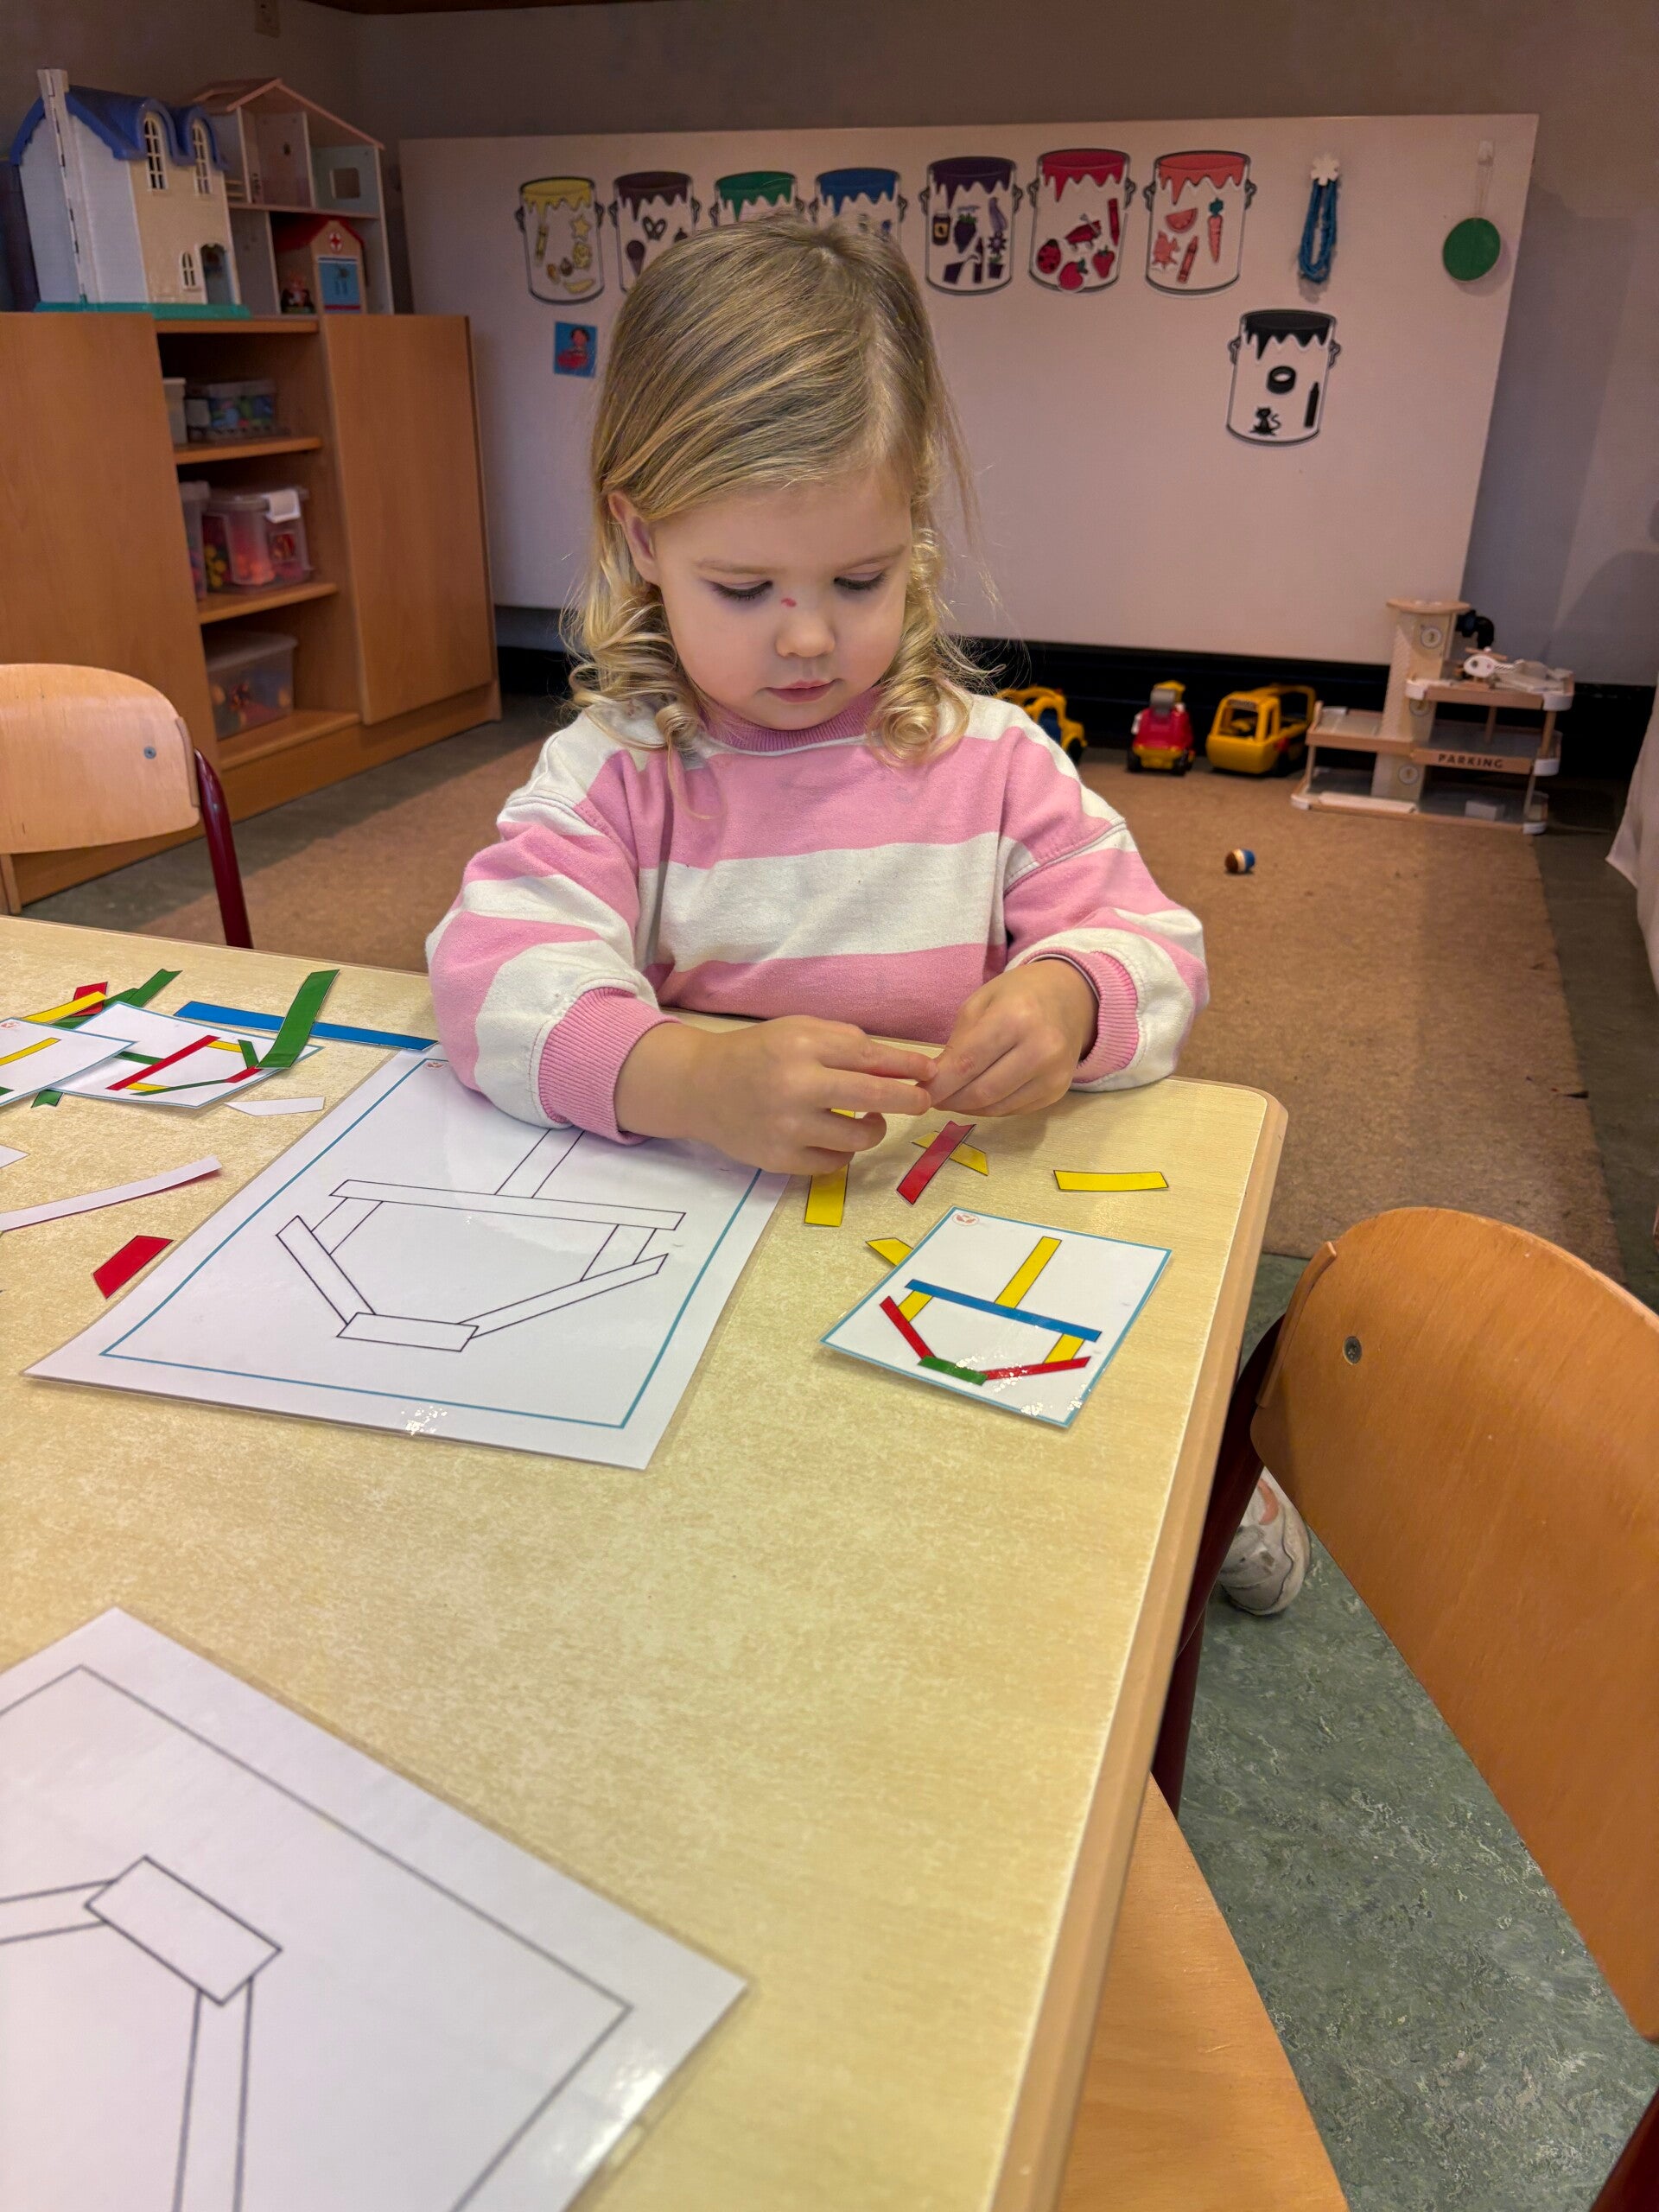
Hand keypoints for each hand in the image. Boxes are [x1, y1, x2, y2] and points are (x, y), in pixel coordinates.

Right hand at [615, 1016, 933, 1174]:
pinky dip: (844, 1150)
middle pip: (874, 1097)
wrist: (702, 1087)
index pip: (871, 1057)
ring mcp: (788, 1128)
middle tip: (922, 1101)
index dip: (908, 1067)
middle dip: (908, 1100)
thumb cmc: (759, 1053)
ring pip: (859, 1138)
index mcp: (803, 1046)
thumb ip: (846, 1043)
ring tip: (869, 1117)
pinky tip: (836, 1135)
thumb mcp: (799, 1030)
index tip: (930, 1072)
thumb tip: (901, 1066)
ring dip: (874, 1128)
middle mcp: (796, 1087)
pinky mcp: (780, 1160)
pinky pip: (834, 1163)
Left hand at [925, 960, 1096, 1116]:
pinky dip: (989, 1108)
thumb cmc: (1018, 994)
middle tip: (932, 1098)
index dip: (938, 1084)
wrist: (1071, 997)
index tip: (918, 1092)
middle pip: (981, 1092)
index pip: (967, 1064)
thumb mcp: (980, 1003)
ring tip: (951, 1097)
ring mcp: (1054, 1074)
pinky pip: (1013, 1110)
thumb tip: (934, 1082)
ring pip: (996, 1107)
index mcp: (1016, 1017)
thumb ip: (957, 1043)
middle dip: (950, 1100)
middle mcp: (1041, 1049)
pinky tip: (978, 1096)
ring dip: (967, 1107)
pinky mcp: (1058, 1091)